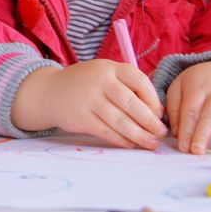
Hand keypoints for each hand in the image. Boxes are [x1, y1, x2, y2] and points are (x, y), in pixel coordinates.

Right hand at [12, 60, 166, 149]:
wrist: (50, 92)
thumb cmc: (86, 84)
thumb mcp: (104, 74)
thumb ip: (127, 87)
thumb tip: (156, 112)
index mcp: (109, 68)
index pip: (139, 81)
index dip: (153, 99)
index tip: (159, 113)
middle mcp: (99, 81)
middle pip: (131, 104)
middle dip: (150, 122)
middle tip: (160, 133)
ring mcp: (89, 100)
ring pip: (120, 121)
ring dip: (139, 135)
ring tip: (151, 143)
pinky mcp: (81, 118)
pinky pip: (107, 132)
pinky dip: (121, 140)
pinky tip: (130, 144)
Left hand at [166, 60, 210, 154]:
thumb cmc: (197, 83)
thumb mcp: (178, 87)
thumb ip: (174, 108)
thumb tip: (176, 133)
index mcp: (197, 88)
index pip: (190, 112)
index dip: (186, 130)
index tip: (183, 147)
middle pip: (210, 116)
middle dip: (203, 135)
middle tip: (197, 151)